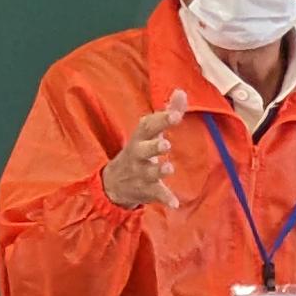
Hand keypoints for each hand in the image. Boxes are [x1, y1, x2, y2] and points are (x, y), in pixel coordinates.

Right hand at [102, 89, 189, 208]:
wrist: (113, 183)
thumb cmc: (139, 150)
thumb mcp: (149, 132)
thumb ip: (168, 111)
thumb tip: (181, 91)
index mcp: (140, 138)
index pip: (148, 126)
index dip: (161, 120)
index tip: (176, 115)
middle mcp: (138, 155)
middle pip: (143, 149)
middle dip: (154, 146)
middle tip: (166, 143)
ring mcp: (141, 173)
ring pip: (149, 172)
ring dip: (158, 170)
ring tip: (169, 168)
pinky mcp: (146, 190)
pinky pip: (156, 194)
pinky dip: (165, 199)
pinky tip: (175, 203)